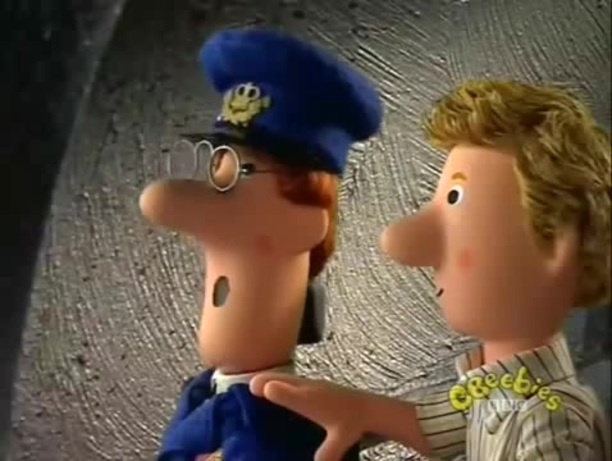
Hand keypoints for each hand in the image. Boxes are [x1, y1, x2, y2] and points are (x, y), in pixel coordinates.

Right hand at [250, 373, 364, 460]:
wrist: (368, 408)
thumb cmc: (352, 424)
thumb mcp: (340, 440)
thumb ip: (328, 453)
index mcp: (312, 401)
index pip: (289, 392)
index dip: (272, 389)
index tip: (254, 387)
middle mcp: (310, 389)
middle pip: (284, 380)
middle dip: (264, 380)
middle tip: (244, 385)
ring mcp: (311, 384)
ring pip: (286, 377)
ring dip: (270, 379)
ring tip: (252, 383)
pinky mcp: (312, 385)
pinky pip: (291, 380)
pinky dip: (278, 381)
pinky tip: (271, 388)